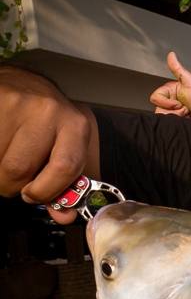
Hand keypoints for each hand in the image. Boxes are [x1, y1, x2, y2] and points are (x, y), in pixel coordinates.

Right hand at [0, 66, 95, 223]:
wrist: (20, 82)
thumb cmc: (44, 122)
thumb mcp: (64, 147)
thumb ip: (64, 184)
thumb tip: (64, 216)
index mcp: (75, 125)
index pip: (65, 168)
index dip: (46, 190)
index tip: (33, 195)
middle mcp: (49, 111)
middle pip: (20, 169)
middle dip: (12, 184)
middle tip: (12, 179)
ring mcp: (17, 104)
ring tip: (3, 159)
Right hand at [150, 51, 190, 119]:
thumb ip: (178, 69)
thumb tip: (171, 55)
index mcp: (170, 91)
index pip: (155, 97)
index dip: (166, 102)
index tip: (180, 103)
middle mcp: (170, 102)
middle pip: (158, 109)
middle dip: (173, 111)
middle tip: (186, 109)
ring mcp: (173, 113)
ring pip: (164, 118)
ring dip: (177, 118)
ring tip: (188, 115)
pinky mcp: (178, 122)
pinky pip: (170, 126)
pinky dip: (179, 124)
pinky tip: (188, 120)